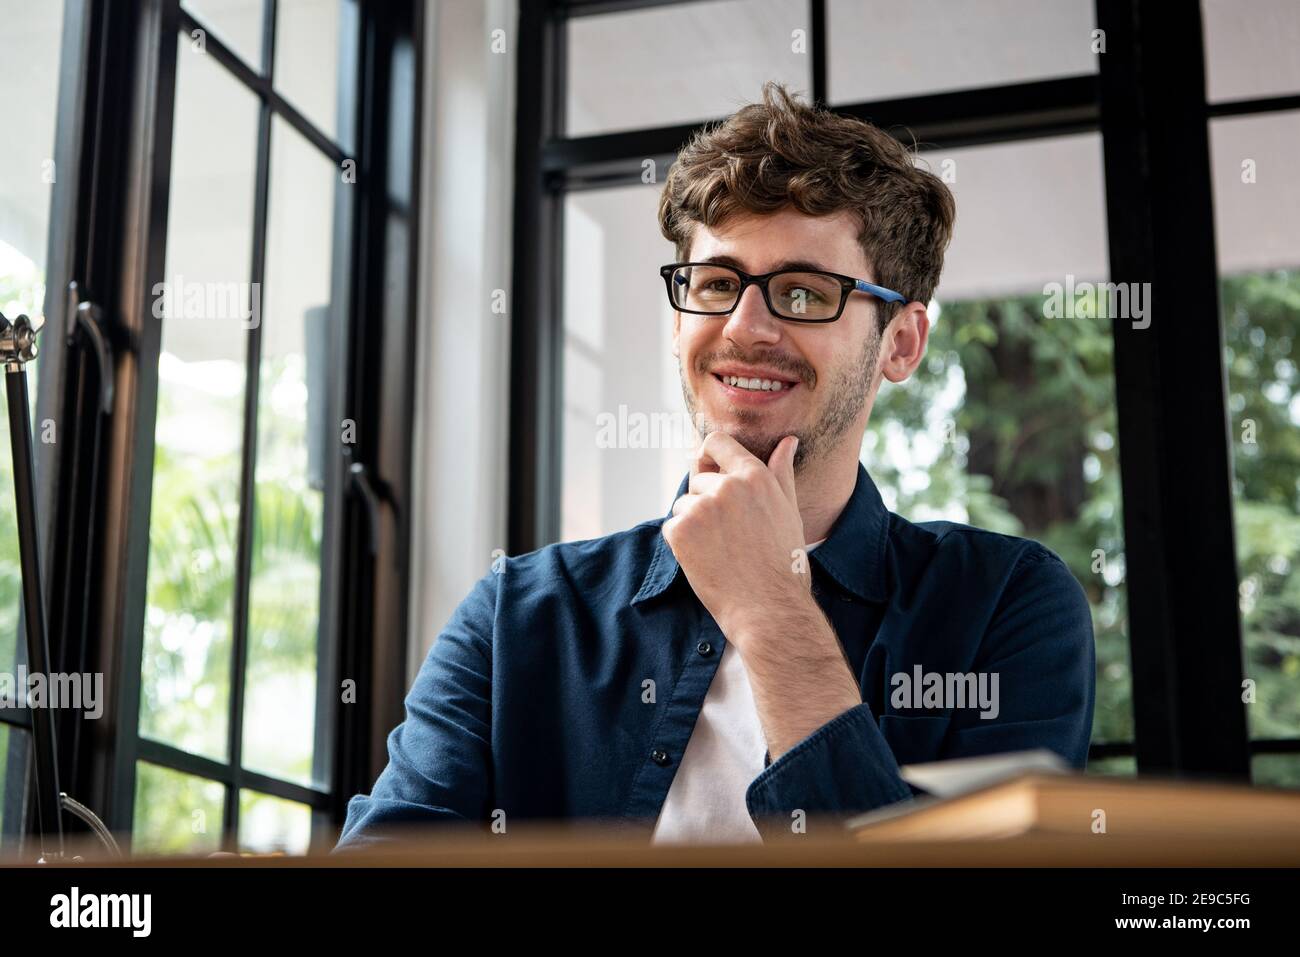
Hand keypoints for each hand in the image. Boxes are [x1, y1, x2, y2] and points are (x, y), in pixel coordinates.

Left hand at [661, 431, 811, 640]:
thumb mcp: (788, 512)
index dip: (708, 456)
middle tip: (727, 535)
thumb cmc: (783, 564)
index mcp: (755, 477)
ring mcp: (701, 508)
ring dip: (694, 524)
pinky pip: (672, 526)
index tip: (709, 471)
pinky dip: (682, 543)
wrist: (768, 609)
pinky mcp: (680, 531)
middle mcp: (726, 487)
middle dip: (706, 502)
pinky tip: (706, 560)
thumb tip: (788, 441)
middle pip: (698, 480)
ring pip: (684, 505)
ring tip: (720, 550)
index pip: (716, 442)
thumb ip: (782, 472)